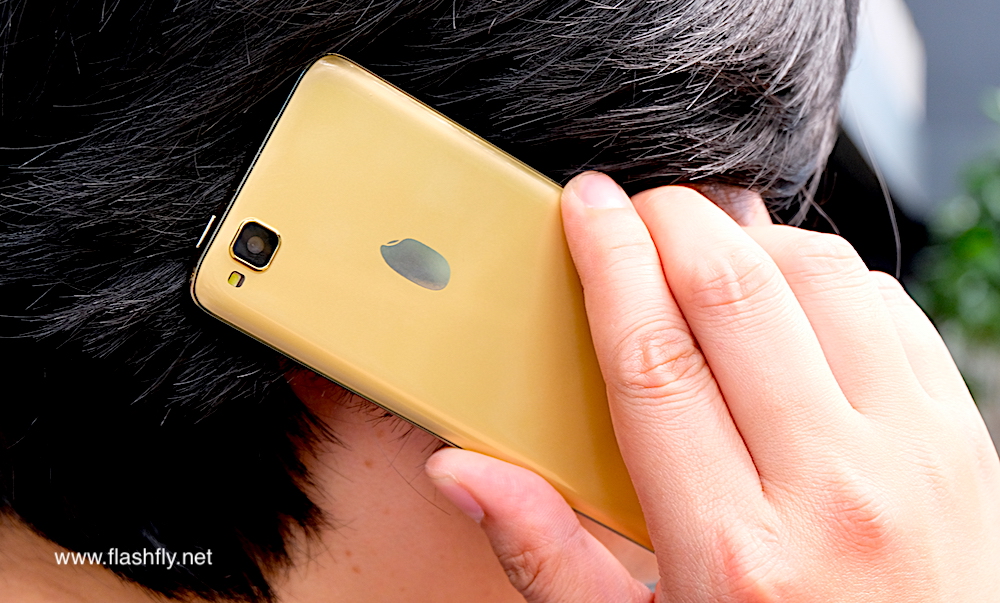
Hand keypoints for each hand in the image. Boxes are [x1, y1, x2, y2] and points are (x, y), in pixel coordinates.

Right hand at [425, 172, 999, 601]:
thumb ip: (547, 553)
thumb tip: (463, 473)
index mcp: (730, 552)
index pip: (652, 356)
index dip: (608, 261)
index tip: (585, 208)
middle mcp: (832, 491)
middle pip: (734, 293)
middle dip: (672, 220)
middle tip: (635, 209)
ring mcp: (912, 458)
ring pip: (820, 277)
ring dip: (751, 239)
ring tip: (705, 248)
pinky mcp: (961, 440)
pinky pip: (889, 308)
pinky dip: (826, 276)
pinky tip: (784, 298)